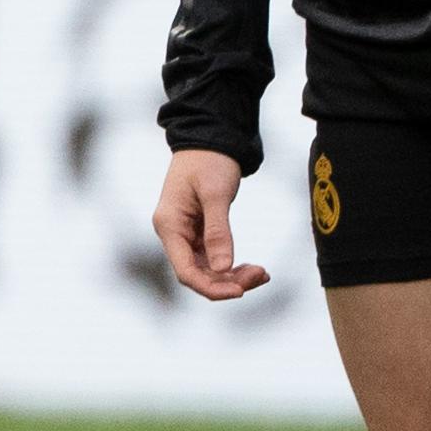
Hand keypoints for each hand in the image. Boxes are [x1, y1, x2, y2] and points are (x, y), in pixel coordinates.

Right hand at [155, 145, 266, 301]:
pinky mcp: (197, 231)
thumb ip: (218, 232)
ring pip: (206, 269)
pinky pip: (212, 258)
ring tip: (261, 273)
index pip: (186, 271)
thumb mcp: (216, 195)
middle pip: (197, 274)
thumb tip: (224, 268)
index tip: (241, 291)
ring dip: (232, 276)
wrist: (208, 140)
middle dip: (227, 282)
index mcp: (169, 226)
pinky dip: (231, 266)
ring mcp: (185, 234)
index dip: (211, 287)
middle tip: (261, 276)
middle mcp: (173, 234)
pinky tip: (252, 267)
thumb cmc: (209, 162)